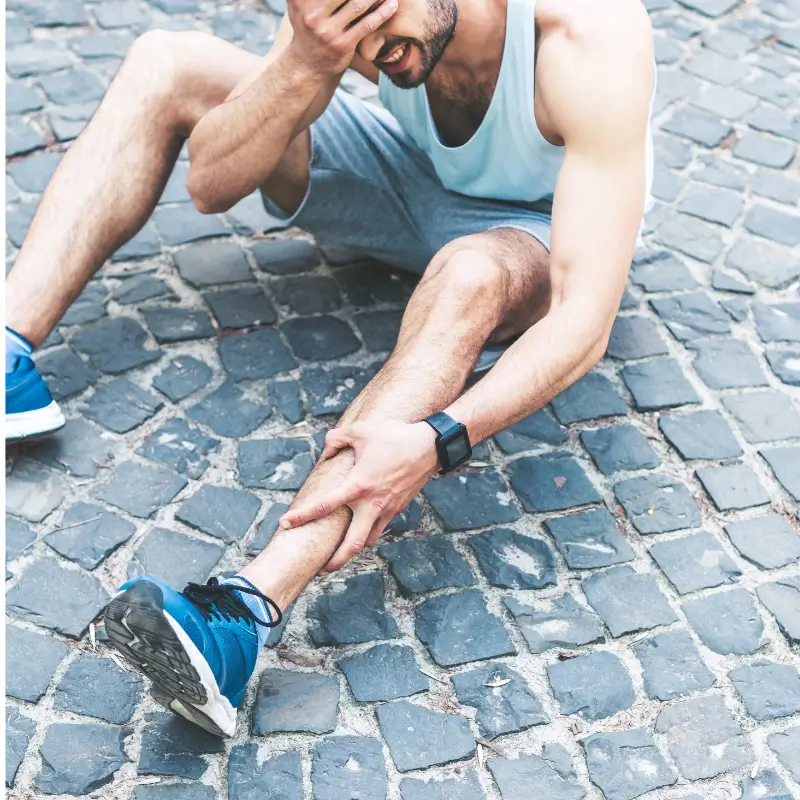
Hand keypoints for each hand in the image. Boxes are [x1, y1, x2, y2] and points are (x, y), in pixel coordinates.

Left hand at [279, 420, 438, 570]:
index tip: (285, 523)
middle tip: (320, 568)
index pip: (323, 505)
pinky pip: (379, 528)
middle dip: (334, 562)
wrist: (430, 446)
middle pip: (350, 546)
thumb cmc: (395, 436)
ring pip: (366, 541)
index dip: (301, 516)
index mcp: (358, 486)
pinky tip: (360, 527)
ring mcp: (386, 510)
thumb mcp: (361, 430)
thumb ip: (336, 438)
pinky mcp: (398, 509)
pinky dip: (368, 532)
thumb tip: (324, 450)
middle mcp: (371, 504)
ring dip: (352, 548)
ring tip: (339, 550)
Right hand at [286, 0, 397, 75]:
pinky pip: (367, 25)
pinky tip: (392, 4)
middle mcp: (312, 14)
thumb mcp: (299, 3)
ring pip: (359, 3)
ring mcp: (328, 31)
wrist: (307, 63)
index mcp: (301, 0)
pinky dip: (382, 13)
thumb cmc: (308, 23)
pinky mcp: (343, 45)